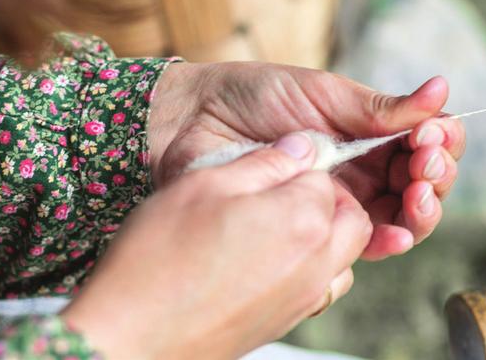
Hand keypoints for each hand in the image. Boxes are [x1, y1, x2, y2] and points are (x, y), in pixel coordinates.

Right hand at [61, 135, 370, 358]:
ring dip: (327, 236)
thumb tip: (303, 148)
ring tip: (277, 226)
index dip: (300, 166)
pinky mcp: (289, 322)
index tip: (271, 168)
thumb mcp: (204, 185)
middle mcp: (318, 262)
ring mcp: (307, 298)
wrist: (132, 337)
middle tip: (283, 192)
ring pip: (345, 257)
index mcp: (303, 220)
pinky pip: (323, 287)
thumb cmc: (158, 258)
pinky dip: (313, 269)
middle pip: (354, 219)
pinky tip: (268, 261)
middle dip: (330, 200)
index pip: (326, 178)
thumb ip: (263, 163)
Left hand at [147, 63, 465, 259]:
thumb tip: (441, 89)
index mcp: (373, 131)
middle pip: (427, 183)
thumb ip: (382, 107)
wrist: (194, 122)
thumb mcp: (325, 93)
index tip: (429, 134)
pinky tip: (395, 234)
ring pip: (406, 217)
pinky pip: (366, 244)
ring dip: (424, 210)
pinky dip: (390, 241)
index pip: (429, 141)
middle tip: (423, 163)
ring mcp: (347, 200)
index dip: (441, 141)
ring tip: (417, 195)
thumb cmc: (255, 96)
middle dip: (437, 174)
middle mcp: (368, 168)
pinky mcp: (320, 228)